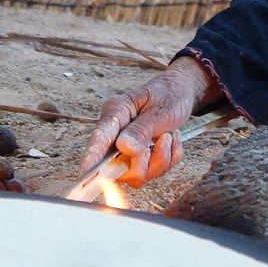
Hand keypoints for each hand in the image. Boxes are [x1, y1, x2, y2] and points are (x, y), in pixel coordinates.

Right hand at [79, 56, 216, 188]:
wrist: (182, 92)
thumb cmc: (169, 94)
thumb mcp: (160, 109)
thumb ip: (141, 129)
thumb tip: (125, 148)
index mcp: (116, 113)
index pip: (99, 138)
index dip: (91, 158)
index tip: (85, 174)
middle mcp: (116, 134)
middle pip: (117, 166)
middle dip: (144, 161)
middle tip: (163, 138)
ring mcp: (127, 149)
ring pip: (137, 175)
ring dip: (160, 159)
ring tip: (169, 135)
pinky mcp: (140, 158)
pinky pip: (153, 173)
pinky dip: (169, 159)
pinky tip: (172, 139)